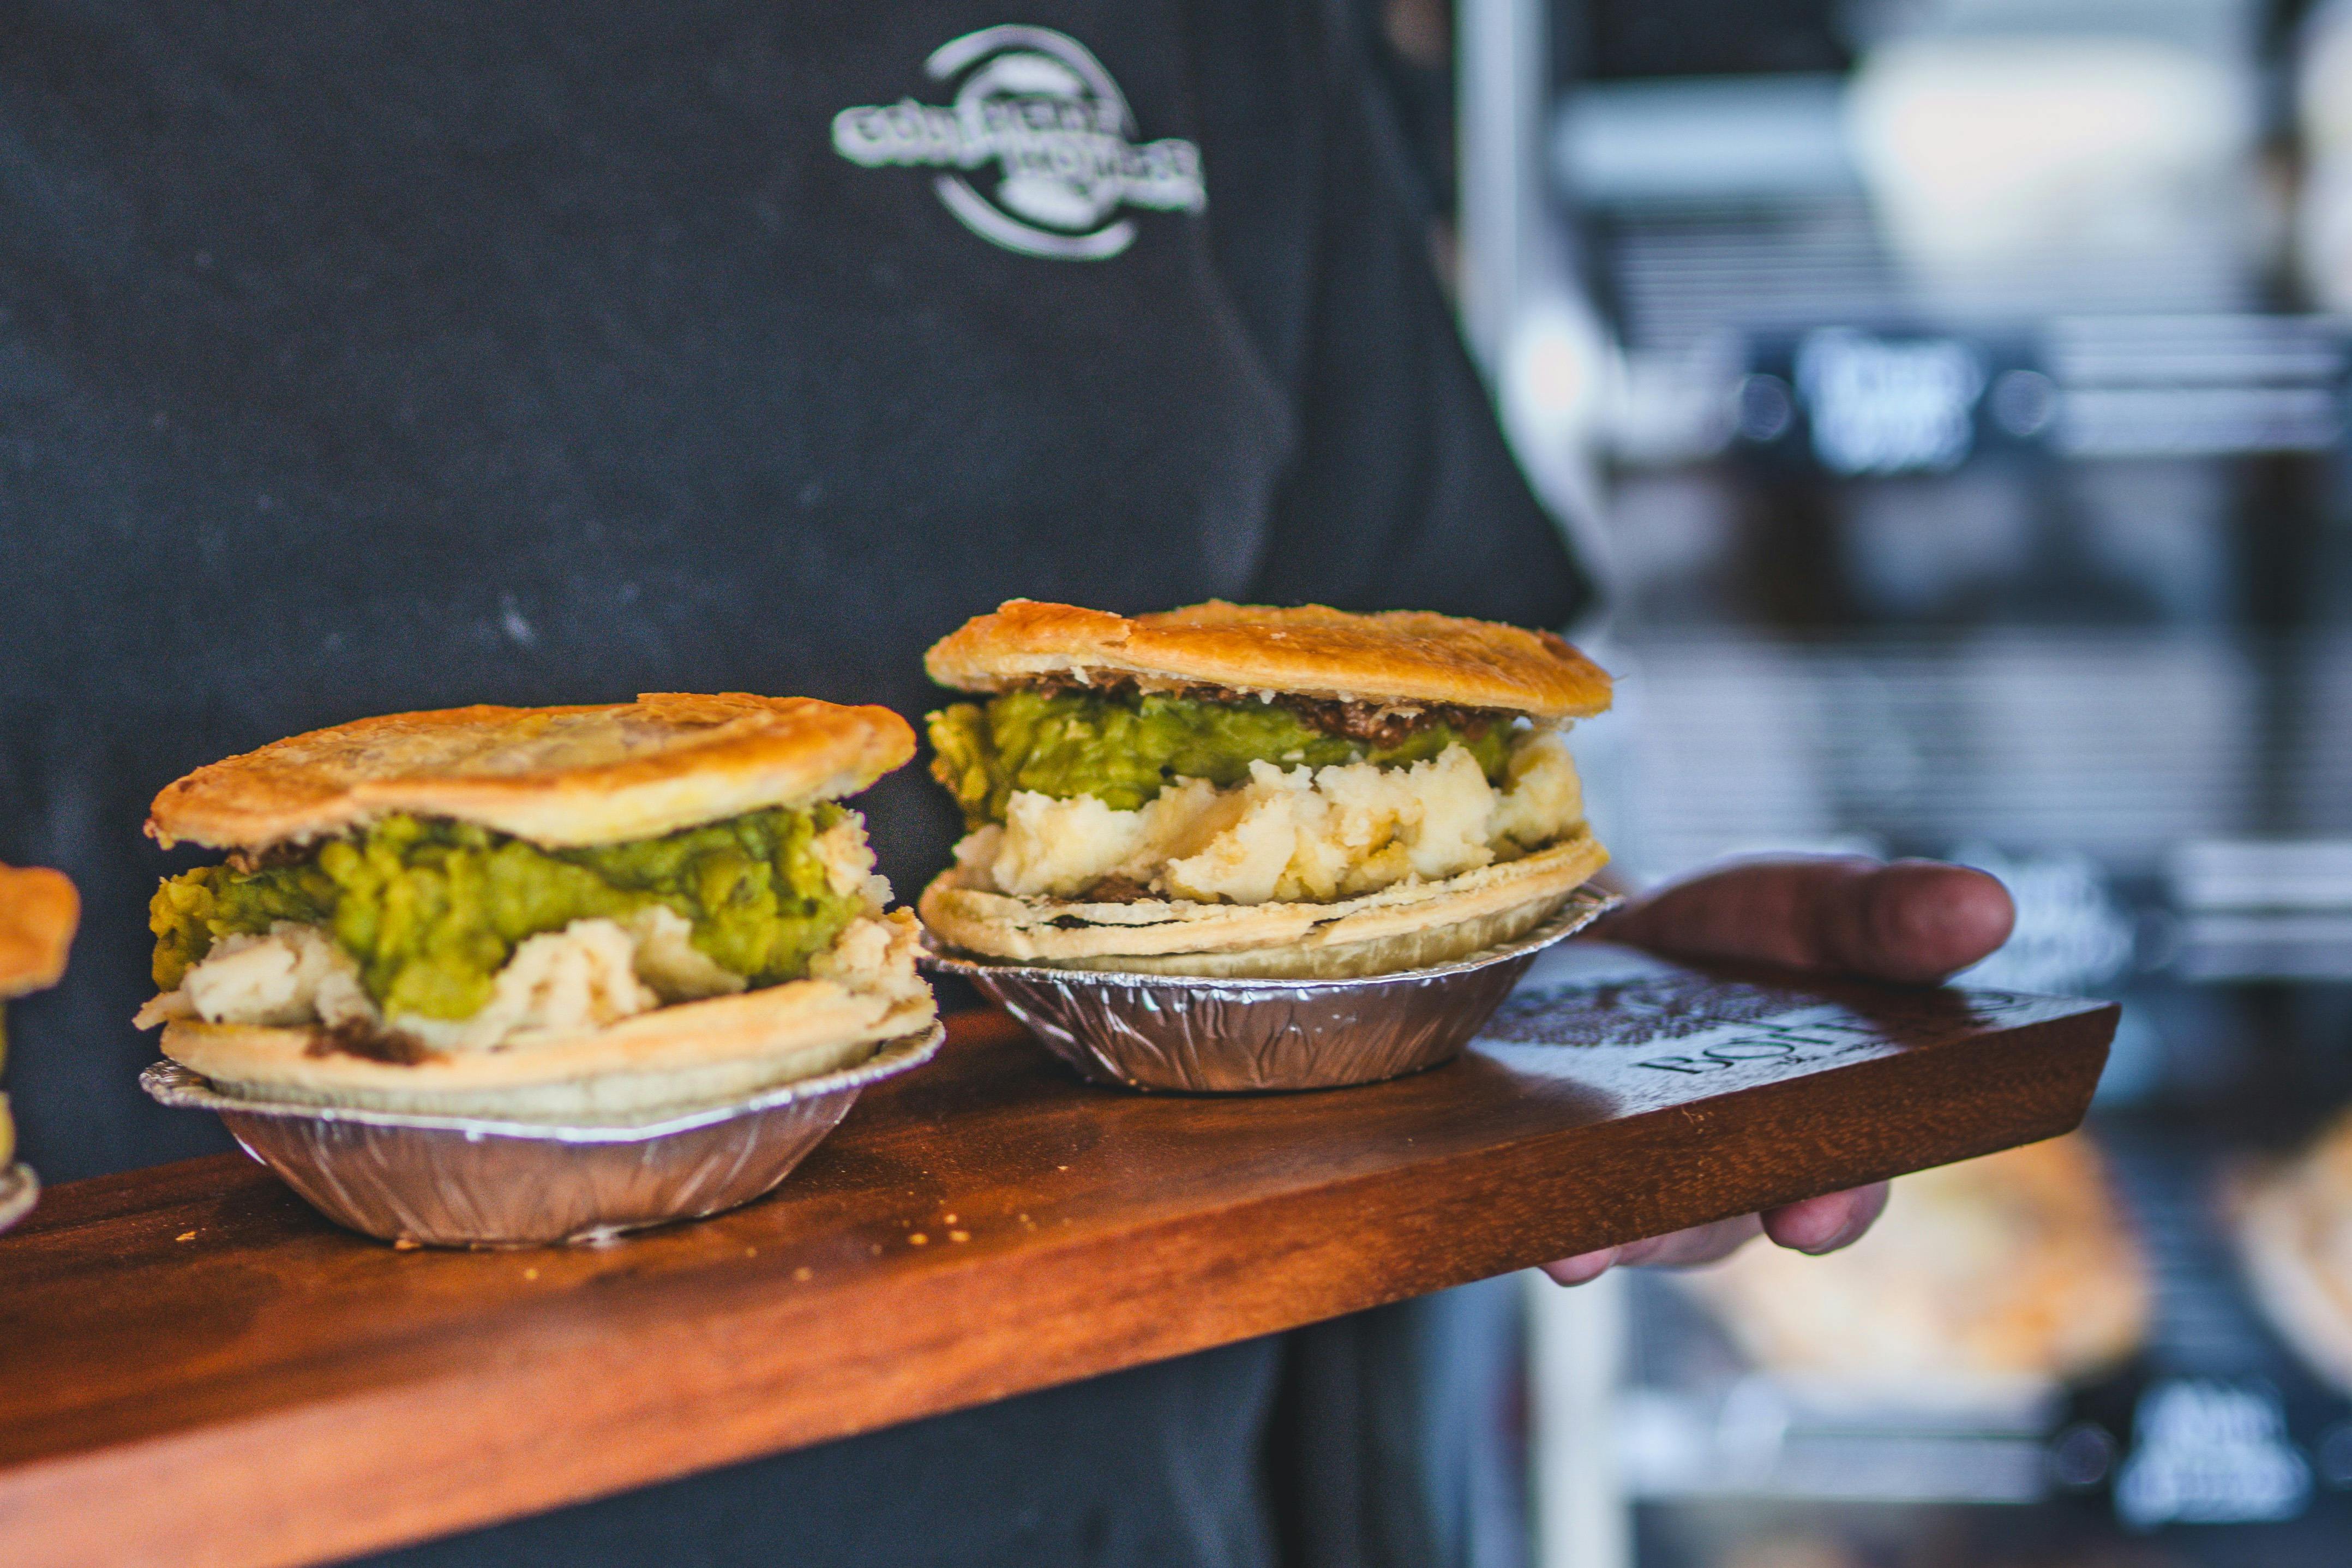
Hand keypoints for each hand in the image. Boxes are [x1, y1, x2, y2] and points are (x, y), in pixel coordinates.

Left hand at [1539, 856, 2013, 1285]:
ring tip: (1575, 1244)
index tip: (1811, 1216)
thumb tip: (1988, 908)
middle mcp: (1721, 1176)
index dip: (1831, 1206)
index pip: (1839, 1187)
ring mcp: (1624, 1174)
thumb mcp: (1814, 903)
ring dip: (1597, 1234)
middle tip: (1649, 1233)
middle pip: (1716, 1223)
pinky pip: (1529, 1191)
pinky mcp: (1534, 1156)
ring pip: (1616, 1223)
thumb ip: (1885, 918)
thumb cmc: (1733, 936)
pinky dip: (1516, 1192)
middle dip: (1693, 1230)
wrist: (1599, 927)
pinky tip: (1493, 1183)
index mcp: (1812, 1129)